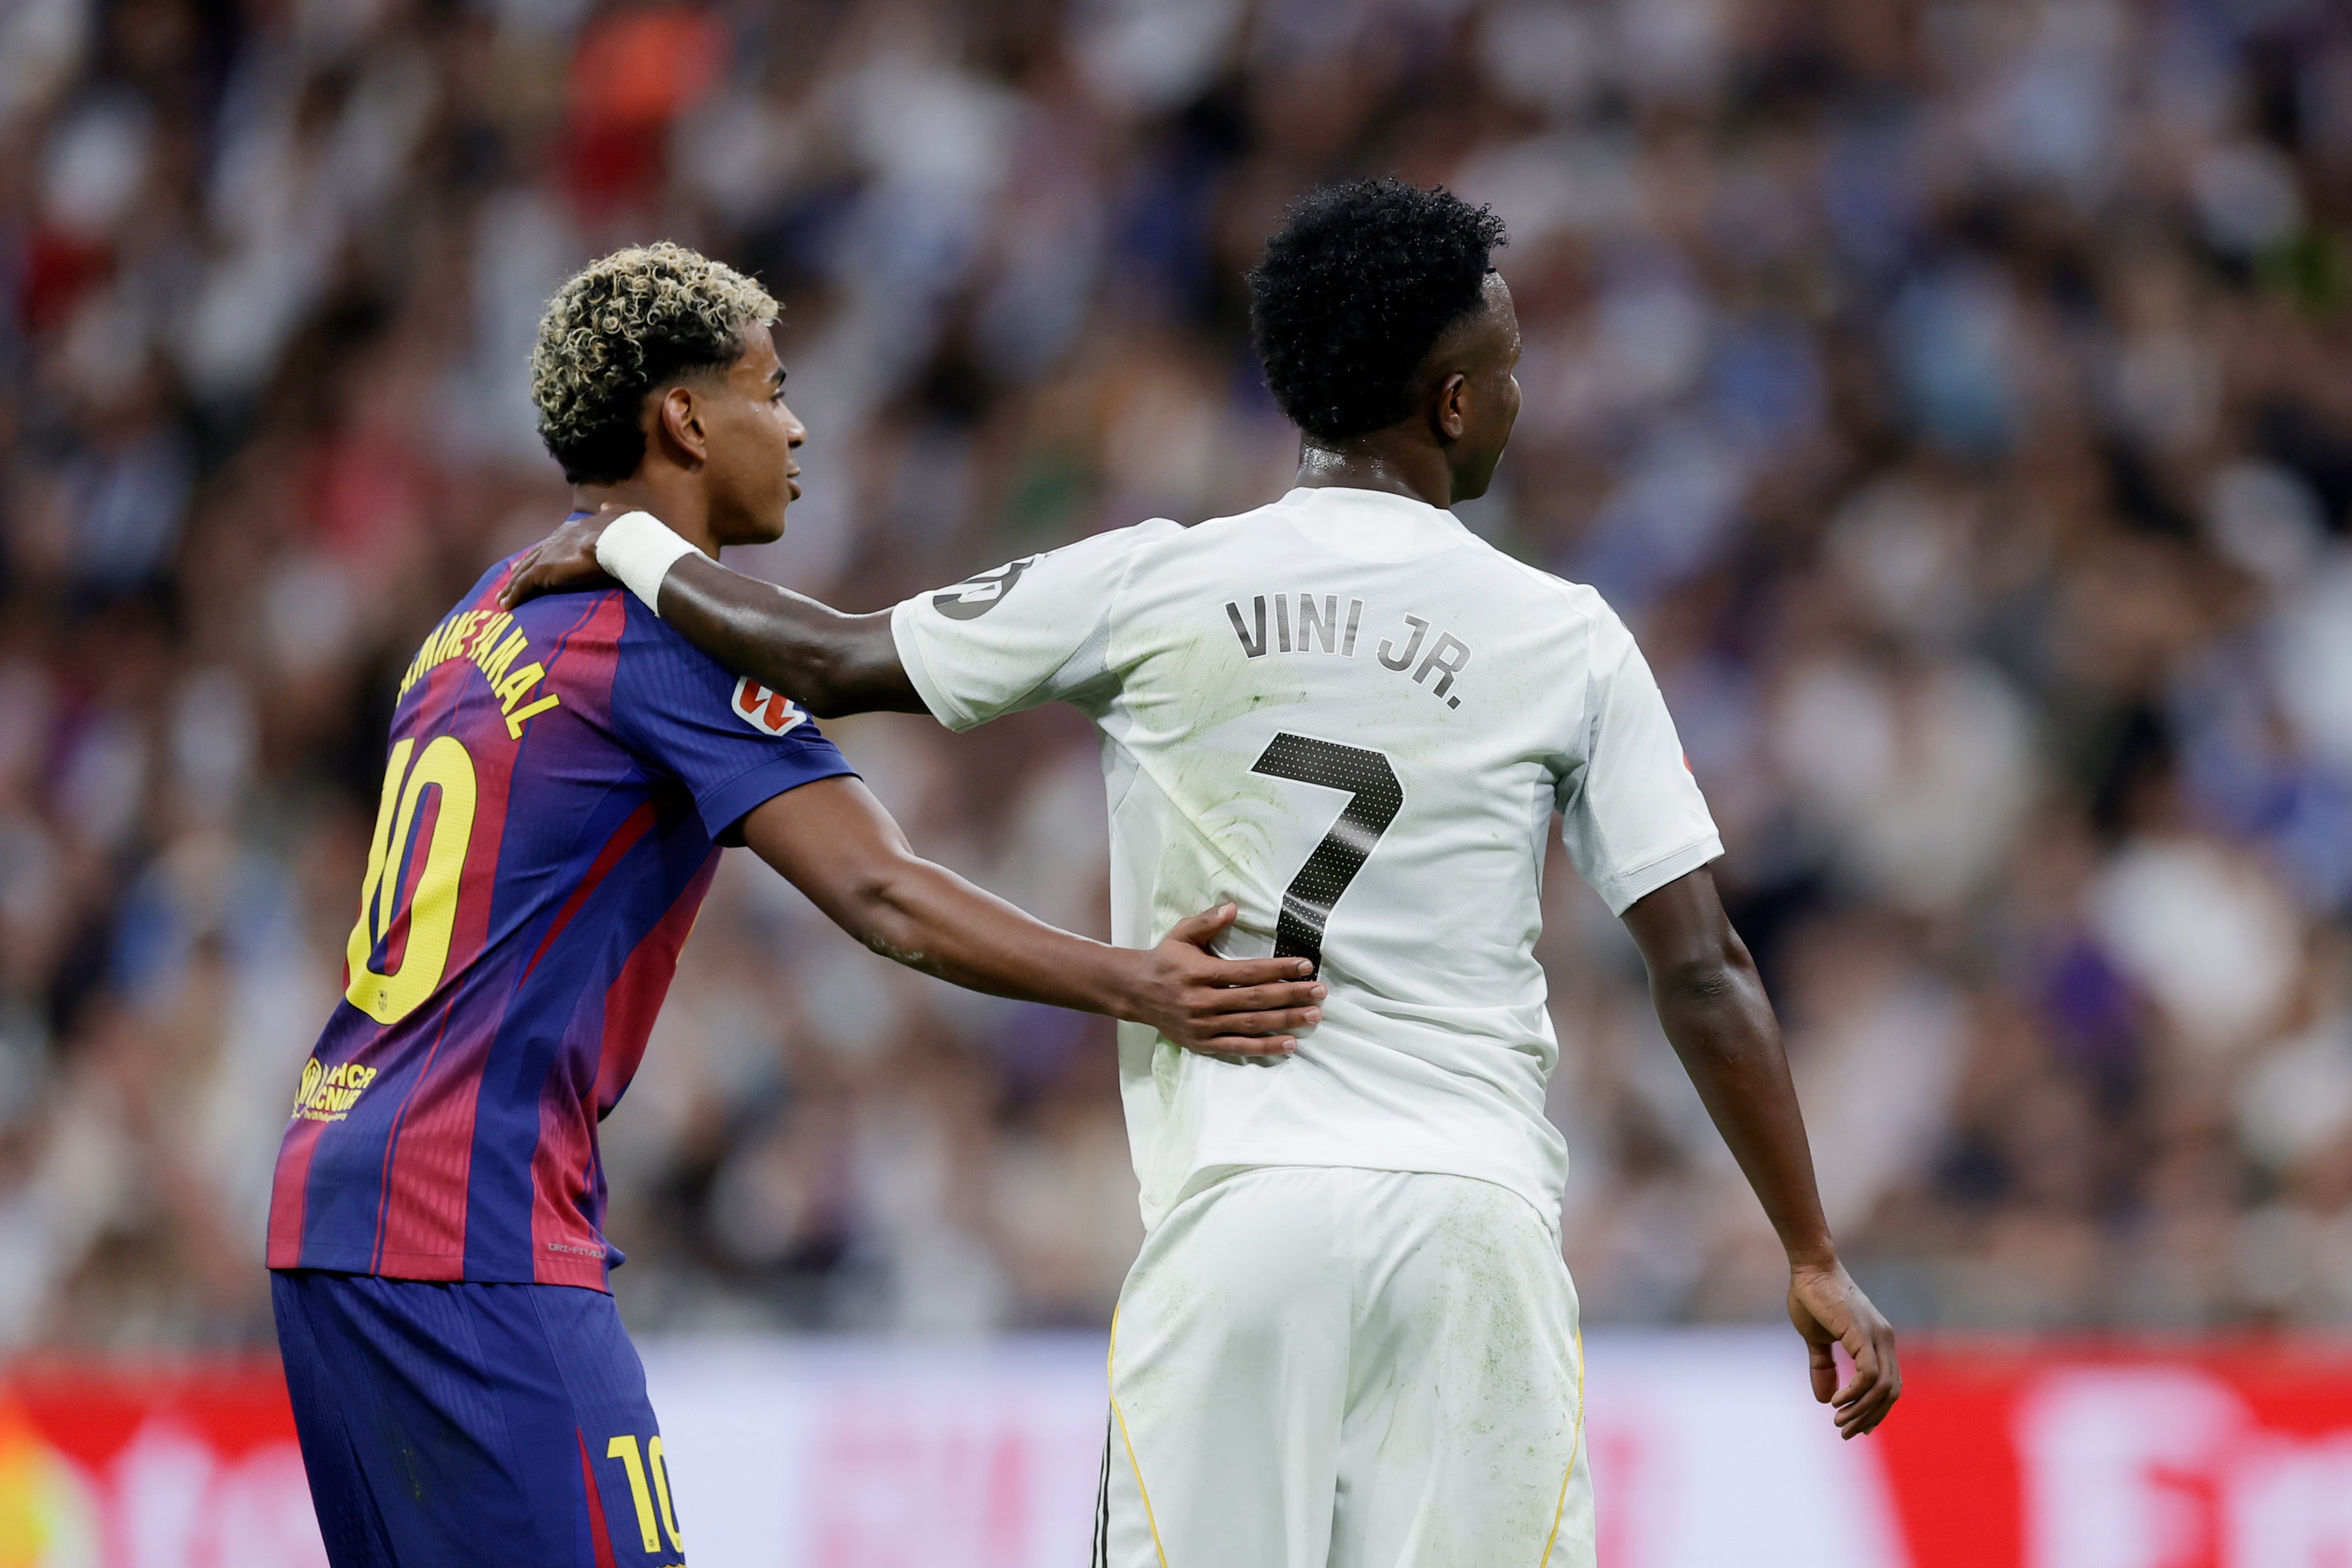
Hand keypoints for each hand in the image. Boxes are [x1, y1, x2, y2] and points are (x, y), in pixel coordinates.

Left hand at [499, 505, 626, 607]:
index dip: (543, 551)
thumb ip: (610, 512)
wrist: (617, 540)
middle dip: (522, 567)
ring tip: (503, 597)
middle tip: (512, 575)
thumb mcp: (617, 515)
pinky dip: (514, 595)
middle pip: (533, 556)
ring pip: (523, 572)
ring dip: (512, 585)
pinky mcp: (542, 570)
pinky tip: (506, 605)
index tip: (536, 558)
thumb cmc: (623, 531)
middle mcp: (555, 540)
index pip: (553, 543)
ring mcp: (547, 555)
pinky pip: (523, 585)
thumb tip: (606, 506)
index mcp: (573, 529)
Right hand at [1125, 904, 1324, 1056]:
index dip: (1278, 969)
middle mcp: (1202, 1001)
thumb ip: (1207, 921)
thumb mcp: (1181, 934)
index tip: (1305, 965)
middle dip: (1290, 995)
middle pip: (1254, 999)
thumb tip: (1233, 907)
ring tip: (1313, 1016)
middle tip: (1320, 992)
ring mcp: (1203, 1025)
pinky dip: (1265, 1048)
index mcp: (1200, 973)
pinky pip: (1238, 1047)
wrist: (1135, 992)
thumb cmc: (1165, 959)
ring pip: (1251, 1024)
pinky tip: (1289, 1044)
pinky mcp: (1203, 1043)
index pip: (1247, 971)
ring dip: (1285, 1021)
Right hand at [1788, 1259, 1900, 1438]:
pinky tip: (1838, 1401)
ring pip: (1882, 1388)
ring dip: (1861, 1411)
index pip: (1890, 1386)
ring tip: (1839, 1421)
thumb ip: (1823, 1367)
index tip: (1858, 1427)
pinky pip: (1869, 1375)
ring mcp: (1877, 1337)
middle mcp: (1885, 1340)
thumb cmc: (1812, 1297)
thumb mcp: (1817, 1340)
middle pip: (1891, 1392)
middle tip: (1846, 1431)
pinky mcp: (1862, 1334)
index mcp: (1879, 1341)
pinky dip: (1856, 1393)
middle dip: (1869, 1417)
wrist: (1809, 1269)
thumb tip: (1826, 1399)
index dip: (1876, 1410)